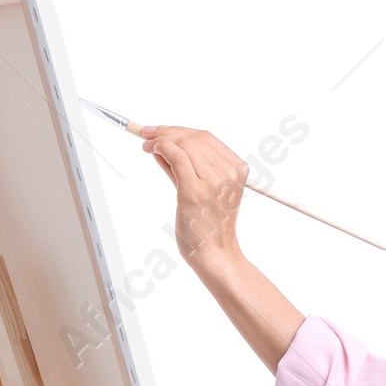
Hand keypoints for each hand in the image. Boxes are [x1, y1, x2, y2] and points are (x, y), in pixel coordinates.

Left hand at [137, 124, 247, 267]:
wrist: (215, 255)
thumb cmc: (209, 227)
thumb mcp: (205, 191)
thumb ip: (187, 169)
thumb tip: (165, 146)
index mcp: (237, 169)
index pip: (207, 138)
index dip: (181, 130)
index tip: (162, 131)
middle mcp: (228, 172)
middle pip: (195, 137)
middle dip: (168, 131)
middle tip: (148, 134)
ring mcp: (212, 181)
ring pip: (184, 144)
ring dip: (162, 139)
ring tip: (148, 144)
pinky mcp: (194, 191)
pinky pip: (176, 157)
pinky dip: (162, 147)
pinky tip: (154, 150)